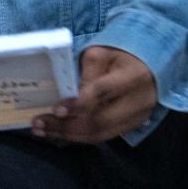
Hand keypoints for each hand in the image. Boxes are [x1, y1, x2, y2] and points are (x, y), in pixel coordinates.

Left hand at [31, 46, 156, 143]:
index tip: (56, 109)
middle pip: (100, 121)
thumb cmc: (120, 55)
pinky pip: (103, 135)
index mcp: (133, 77)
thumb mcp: (102, 53)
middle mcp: (138, 103)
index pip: (103, 93)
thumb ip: (87, 71)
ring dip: (68, 134)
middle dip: (66, 126)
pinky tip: (60, 132)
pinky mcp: (131, 127)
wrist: (149, 67)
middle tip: (38, 123)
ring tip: (42, 130)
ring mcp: (137, 119)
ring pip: (100, 134)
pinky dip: (79, 136)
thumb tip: (69, 94)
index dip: (78, 103)